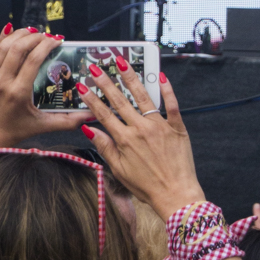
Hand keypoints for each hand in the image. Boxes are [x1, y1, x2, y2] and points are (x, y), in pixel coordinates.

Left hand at [0, 26, 90, 150]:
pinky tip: (16, 34)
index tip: (57, 40)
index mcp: (19, 92)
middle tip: (48, 36)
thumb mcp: (44, 126)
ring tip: (34, 33)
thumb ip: (68, 121)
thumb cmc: (17, 130)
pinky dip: (6, 39)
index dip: (46, 45)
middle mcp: (3, 81)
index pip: (34, 59)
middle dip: (35, 37)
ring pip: (5, 46)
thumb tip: (90, 116)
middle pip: (19, 48)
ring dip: (20, 35)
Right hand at [78, 63, 203, 221]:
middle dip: (106, 82)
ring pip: (143, 97)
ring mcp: (160, 126)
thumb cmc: (148, 187)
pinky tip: (161, 76)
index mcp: (125, 140)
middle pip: (120, 101)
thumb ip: (105, 147)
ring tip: (121, 62)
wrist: (177, 196)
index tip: (82, 86)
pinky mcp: (177, 128)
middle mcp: (141, 129)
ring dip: (131, 78)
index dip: (91, 99)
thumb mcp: (120, 171)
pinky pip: (172, 105)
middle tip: (96, 67)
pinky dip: (167, 90)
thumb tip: (89, 129)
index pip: (104, 114)